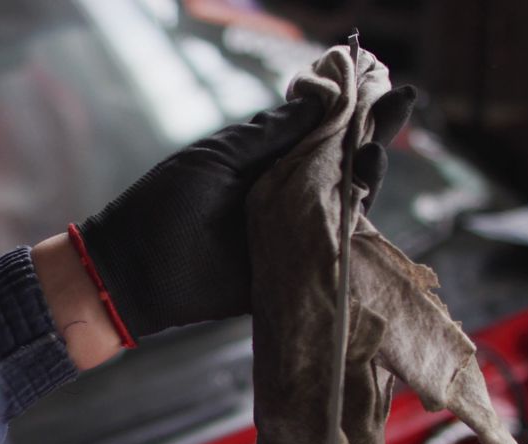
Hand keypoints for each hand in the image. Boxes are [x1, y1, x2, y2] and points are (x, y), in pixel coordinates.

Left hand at [60, 86, 416, 346]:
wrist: (134, 268)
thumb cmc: (165, 204)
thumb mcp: (218, 157)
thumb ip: (268, 134)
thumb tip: (319, 99)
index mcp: (271, 164)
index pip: (324, 134)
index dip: (357, 112)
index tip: (388, 86)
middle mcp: (289, 197)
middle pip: (346, 169)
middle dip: (373, 140)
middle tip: (393, 116)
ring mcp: (293, 236)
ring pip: (346, 210)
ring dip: (366, 182)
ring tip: (372, 158)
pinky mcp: (290, 274)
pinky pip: (330, 258)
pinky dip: (351, 240)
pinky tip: (365, 214)